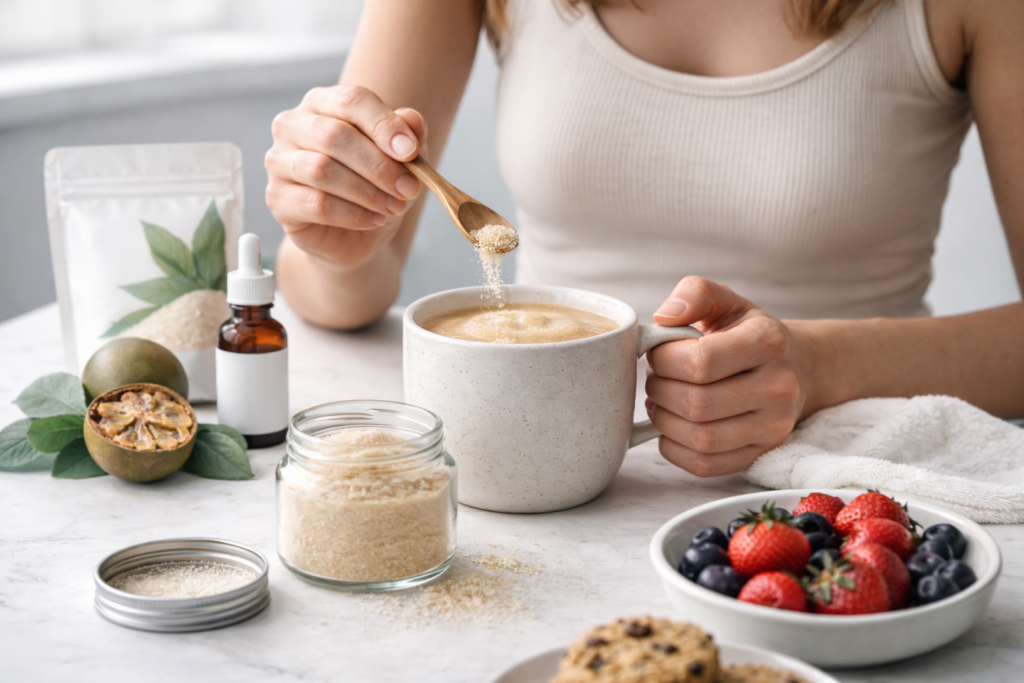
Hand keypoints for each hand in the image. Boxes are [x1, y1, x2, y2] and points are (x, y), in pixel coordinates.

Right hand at [265, 85, 426, 267]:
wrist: (353, 232)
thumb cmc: (375, 183)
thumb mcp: (402, 158)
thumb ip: (409, 133)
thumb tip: (412, 120)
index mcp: (322, 103)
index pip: (351, 100)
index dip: (383, 124)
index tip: (411, 151)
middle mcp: (293, 125)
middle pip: (335, 136)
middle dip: (379, 165)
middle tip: (409, 188)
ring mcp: (279, 162)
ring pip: (322, 171)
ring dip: (367, 192)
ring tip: (395, 206)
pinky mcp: (278, 199)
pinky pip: (316, 204)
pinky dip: (353, 214)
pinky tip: (375, 220)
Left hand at [645, 276, 813, 476]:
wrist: (797, 368)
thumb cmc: (748, 333)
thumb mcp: (727, 302)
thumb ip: (695, 293)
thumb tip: (664, 315)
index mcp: (767, 342)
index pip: (701, 361)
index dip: (664, 359)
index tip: (658, 353)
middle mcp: (778, 387)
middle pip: (697, 404)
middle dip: (660, 390)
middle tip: (655, 378)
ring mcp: (773, 426)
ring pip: (701, 439)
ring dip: (664, 421)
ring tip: (662, 401)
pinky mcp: (760, 453)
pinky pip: (705, 465)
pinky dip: (675, 449)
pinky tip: (673, 427)